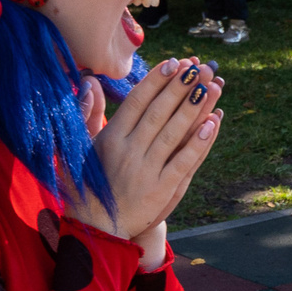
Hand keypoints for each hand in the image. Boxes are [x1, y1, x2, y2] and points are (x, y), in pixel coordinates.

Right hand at [66, 58, 225, 243]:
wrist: (96, 229)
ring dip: (196, 107)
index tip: (175, 62)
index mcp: (110, 138)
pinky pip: (185, 161)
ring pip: (175, 133)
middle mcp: (129, 151)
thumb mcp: (77, 147)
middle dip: (182, 86)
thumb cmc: (85, 184)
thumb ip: (88, 114)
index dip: (158, 80)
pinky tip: (213, 122)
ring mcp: (147, 171)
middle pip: (160, 112)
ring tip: (213, 84)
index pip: (138, 101)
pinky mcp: (163, 190)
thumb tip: (90, 82)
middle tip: (200, 65)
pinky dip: (200, 141)